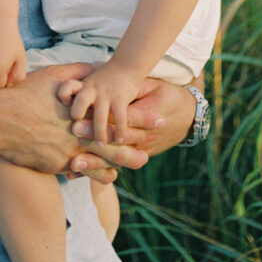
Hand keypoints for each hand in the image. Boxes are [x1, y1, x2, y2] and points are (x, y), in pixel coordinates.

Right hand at [0, 63, 146, 179]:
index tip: (159, 114)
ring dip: (125, 158)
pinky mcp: (59, 163)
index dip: (139, 114)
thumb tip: (95, 66)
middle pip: (116, 135)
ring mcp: (70, 148)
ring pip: (105, 157)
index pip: (116, 111)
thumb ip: (76, 72)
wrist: (0, 121)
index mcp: (81, 108)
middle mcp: (79, 129)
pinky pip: (85, 171)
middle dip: (140, 136)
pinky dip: (99, 174)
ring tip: (143, 159)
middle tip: (160, 136)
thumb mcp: (52, 77)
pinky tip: (111, 177)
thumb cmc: (25, 94)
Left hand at [60, 59, 141, 144]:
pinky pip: (120, 117)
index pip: (66, 88)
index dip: (63, 96)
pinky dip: (119, 130)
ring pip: (99, 115)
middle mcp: (92, 89)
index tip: (64, 108)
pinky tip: (119, 140)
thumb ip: (77, 96)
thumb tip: (63, 117)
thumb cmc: (103, 80)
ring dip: (99, 132)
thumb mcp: (87, 84)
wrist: (126, 67)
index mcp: (82, 86)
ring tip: (100, 145)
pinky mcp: (121, 98)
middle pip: (80, 102)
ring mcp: (106, 93)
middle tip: (77, 133)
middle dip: (78, 116)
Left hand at [63, 77, 196, 177]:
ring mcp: (142, 148)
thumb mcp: (152, 86)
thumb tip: (111, 86)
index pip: (121, 119)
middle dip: (95, 137)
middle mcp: (144, 134)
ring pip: (117, 157)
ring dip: (96, 162)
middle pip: (117, 138)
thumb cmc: (167, 94)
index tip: (78, 118)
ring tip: (74, 164)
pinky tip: (83, 175)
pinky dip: (100, 171)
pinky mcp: (140, 155)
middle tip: (73, 133)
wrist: (188, 115)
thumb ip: (132, 89)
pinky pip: (119, 164)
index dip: (101, 119)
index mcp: (146, 113)